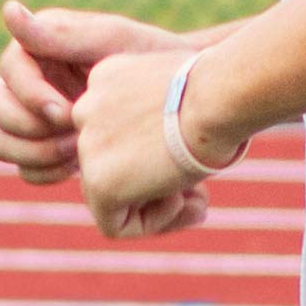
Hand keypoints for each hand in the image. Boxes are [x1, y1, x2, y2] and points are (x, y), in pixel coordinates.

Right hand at [0, 1, 187, 185]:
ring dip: (33, 153)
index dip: (30, 95)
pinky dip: (45, 173)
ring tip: (75, 152)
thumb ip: (58, 34)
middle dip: (27, 128)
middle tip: (70, 138)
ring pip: (1, 143)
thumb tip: (7, 10)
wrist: (178, 101)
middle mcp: (28, 80)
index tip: (67, 112)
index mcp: (38, 47)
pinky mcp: (46, 149)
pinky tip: (78, 168)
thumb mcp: (110, 42)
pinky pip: (25, 169)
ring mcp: (33, 118)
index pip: (8, 72)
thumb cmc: (151, 60)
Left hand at [72, 49, 213, 239]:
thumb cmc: (218, 93)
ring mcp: (88, 146)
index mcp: (106, 81)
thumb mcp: (185, 99)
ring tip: (200, 205)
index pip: (117, 138)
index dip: (155, 161)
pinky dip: (152, 223)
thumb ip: (164, 127)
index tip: (189, 171)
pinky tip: (180, 200)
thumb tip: (165, 162)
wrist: (216, 96)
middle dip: (157, 190)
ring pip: (112, 200)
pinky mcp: (97, 181)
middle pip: (114, 170)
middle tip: (201, 199)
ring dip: (160, 209)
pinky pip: (114, 224)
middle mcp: (87, 109)